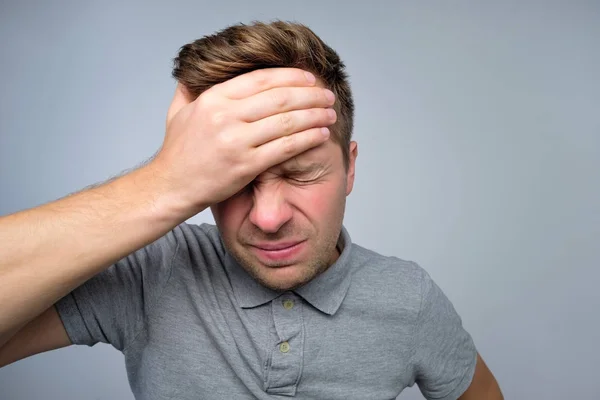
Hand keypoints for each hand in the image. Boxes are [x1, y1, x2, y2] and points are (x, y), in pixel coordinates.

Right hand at [151, 68, 336, 211]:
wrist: (170, 186)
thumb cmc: (178, 151)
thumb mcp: (178, 111)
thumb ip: (189, 88)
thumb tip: (197, 70)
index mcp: (213, 98)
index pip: (261, 79)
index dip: (290, 76)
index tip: (308, 77)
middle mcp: (225, 116)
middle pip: (279, 98)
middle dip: (310, 94)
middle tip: (327, 95)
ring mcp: (236, 141)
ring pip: (286, 121)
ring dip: (314, 115)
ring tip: (330, 113)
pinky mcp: (245, 165)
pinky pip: (285, 148)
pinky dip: (307, 139)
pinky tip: (320, 134)